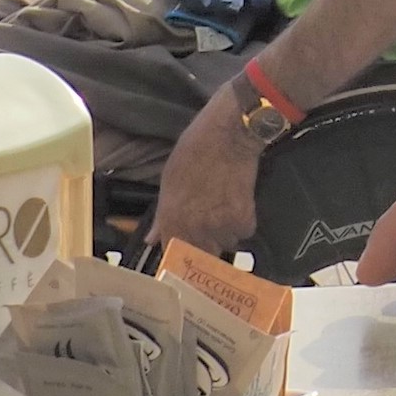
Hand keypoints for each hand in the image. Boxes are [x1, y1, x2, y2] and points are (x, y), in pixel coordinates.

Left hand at [147, 102, 260, 265]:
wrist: (228, 136)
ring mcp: (220, 228)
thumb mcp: (168, 181)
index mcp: (172, 221)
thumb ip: (161, 216)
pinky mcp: (244, 221)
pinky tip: (239, 202)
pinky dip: (243, 222)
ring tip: (224, 209)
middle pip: (201, 257)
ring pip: (225, 244)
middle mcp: (194, 230)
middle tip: (208, 229)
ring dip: (225, 234)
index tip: (184, 258)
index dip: (179, 259)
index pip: (173, 256)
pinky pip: (243, 232)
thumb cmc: (194, 151)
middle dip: (204, 247)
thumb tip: (152, 238)